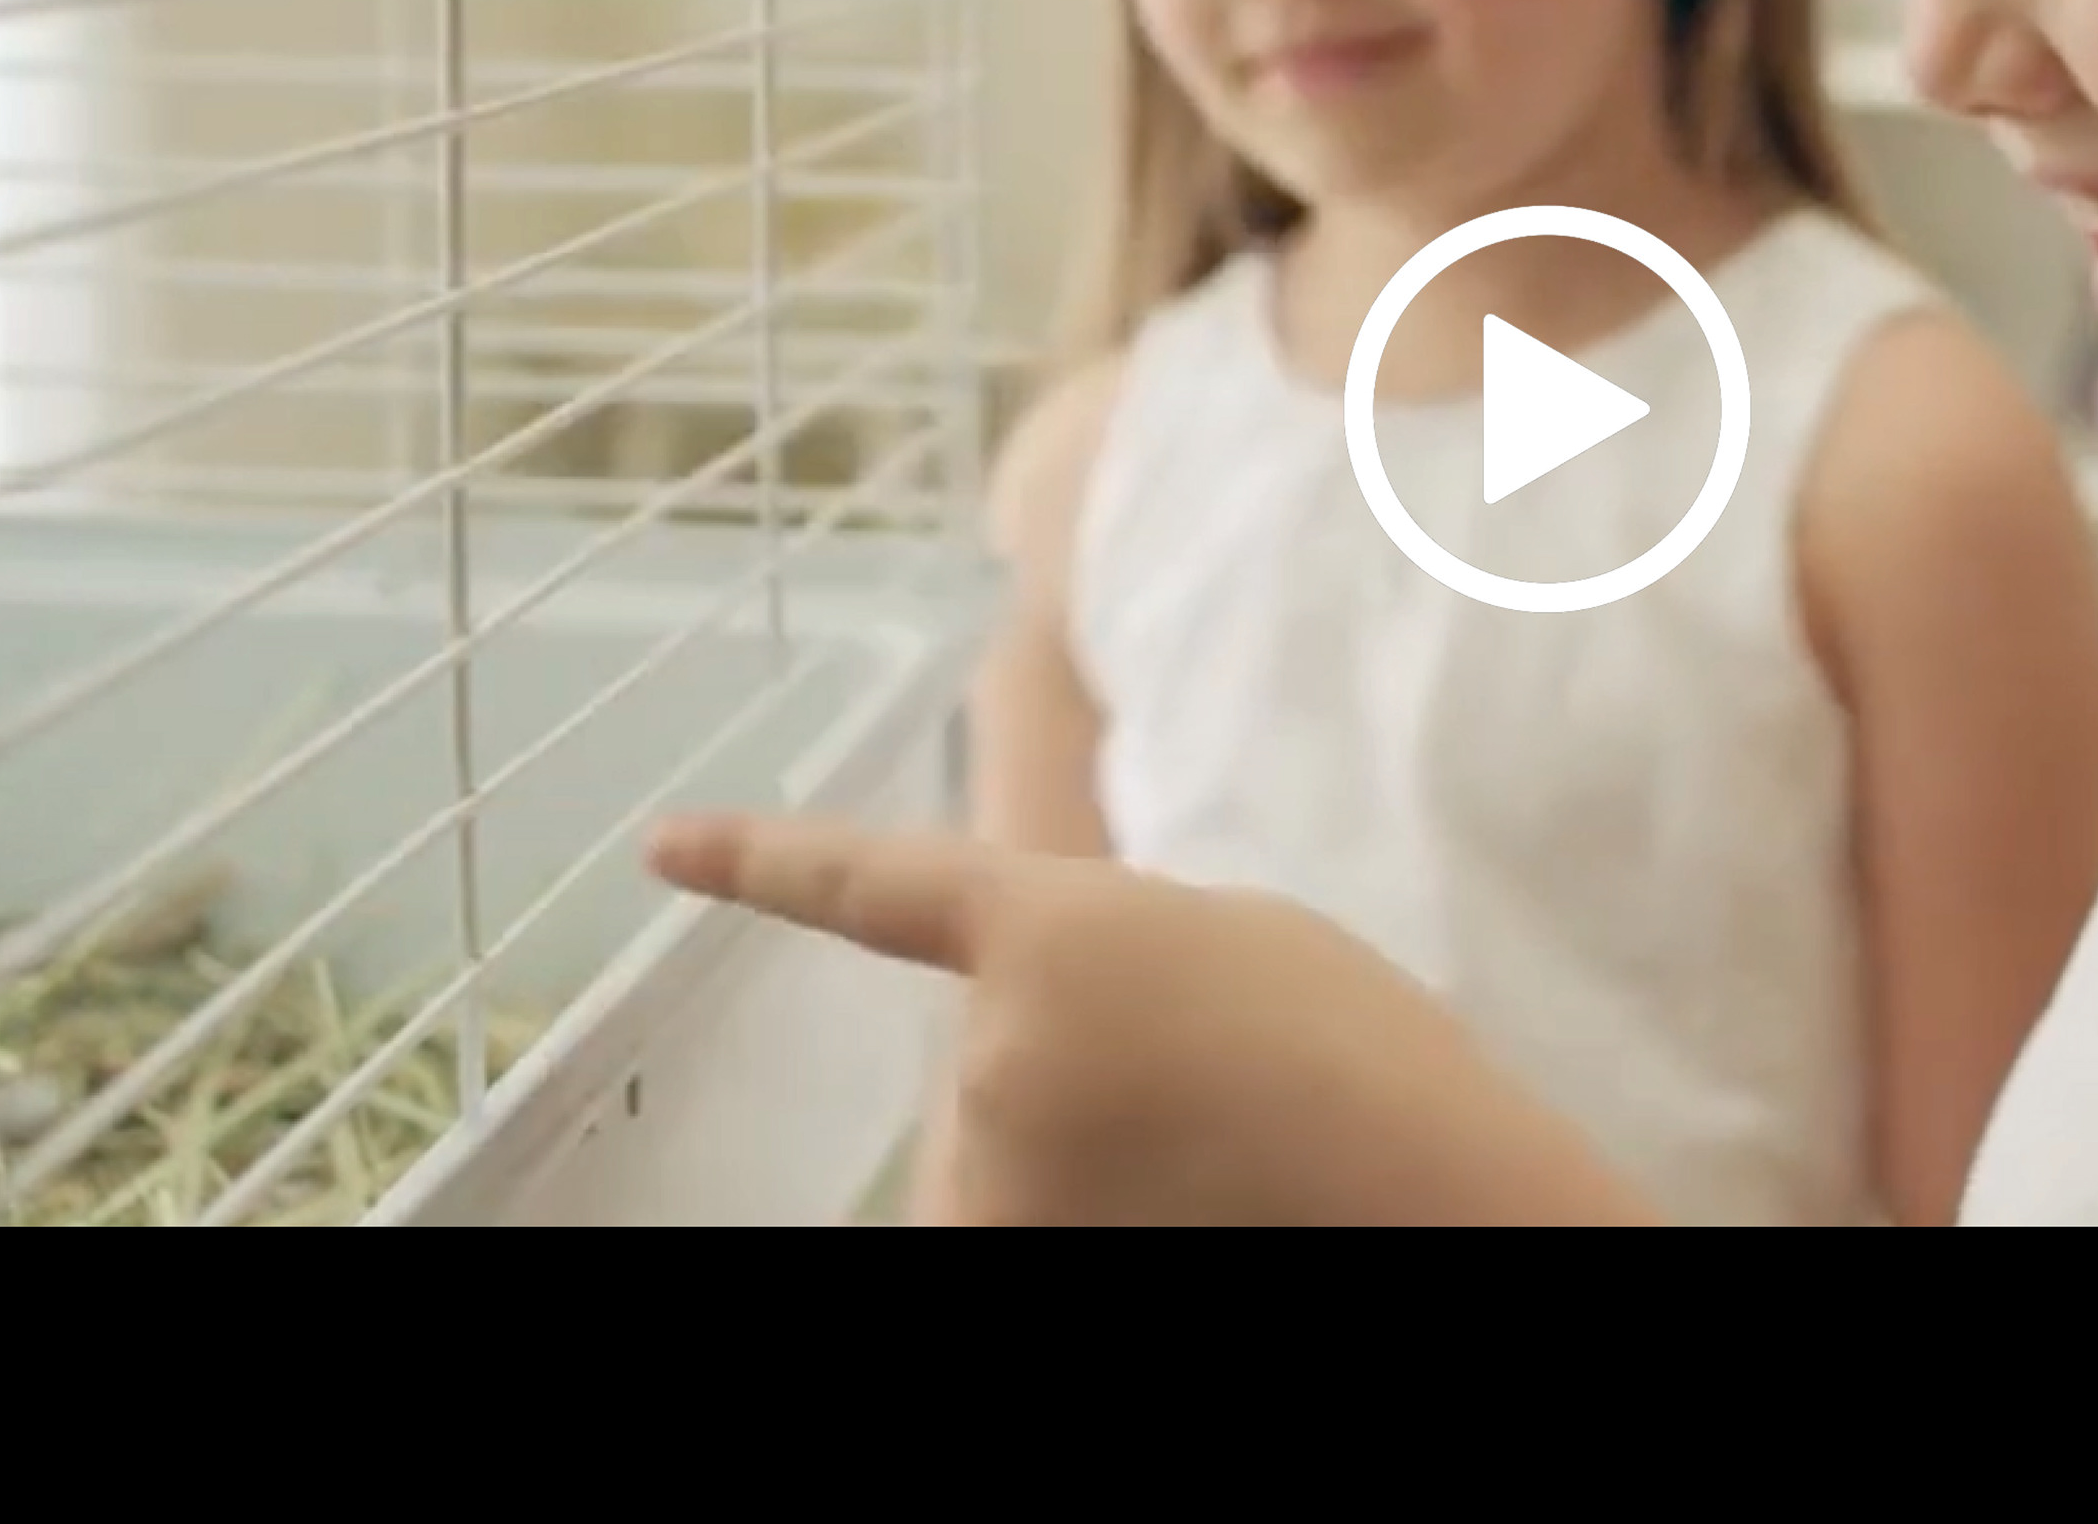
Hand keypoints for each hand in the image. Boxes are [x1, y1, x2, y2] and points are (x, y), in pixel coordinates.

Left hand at [644, 815, 1650, 1225]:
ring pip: (1008, 1162)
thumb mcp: (1223, 943)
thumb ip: (1098, 952)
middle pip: (991, 1063)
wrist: (1433, 1195)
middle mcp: (991, 1056)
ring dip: (1088, 1160)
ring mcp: (996, 1177)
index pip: (876, 887)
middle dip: (1070, 1075)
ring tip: (1217, 1160)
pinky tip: (1191, 1199)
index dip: (763, 861)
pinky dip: (1090, 1209)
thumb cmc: (1359, 1060)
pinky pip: (1020, 1215)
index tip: (664, 848)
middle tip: (1211, 1088)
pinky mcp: (1011, 1250)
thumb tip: (1037, 1024)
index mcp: (1052, 933)